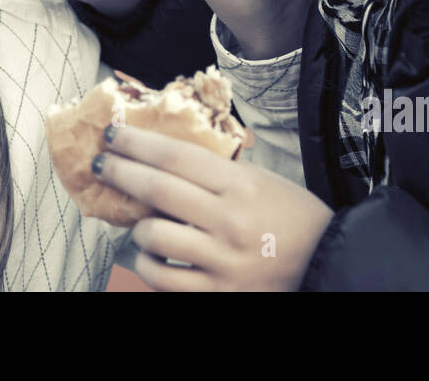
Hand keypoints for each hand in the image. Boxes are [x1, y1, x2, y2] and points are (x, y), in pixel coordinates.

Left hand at [93, 124, 334, 290]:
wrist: (327, 262)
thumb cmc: (290, 214)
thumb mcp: (258, 179)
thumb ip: (214, 171)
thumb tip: (159, 154)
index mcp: (239, 185)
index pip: (175, 156)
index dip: (137, 143)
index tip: (112, 135)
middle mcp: (228, 221)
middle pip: (157, 189)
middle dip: (120, 172)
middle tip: (101, 163)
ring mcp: (221, 261)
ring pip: (154, 236)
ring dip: (137, 226)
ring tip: (140, 222)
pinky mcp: (217, 294)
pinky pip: (164, 280)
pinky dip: (148, 266)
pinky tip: (151, 257)